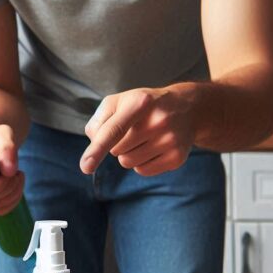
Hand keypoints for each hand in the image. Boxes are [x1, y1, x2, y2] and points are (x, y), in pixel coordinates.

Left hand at [80, 87, 196, 175]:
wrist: (186, 108)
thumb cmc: (143, 105)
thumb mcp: (120, 101)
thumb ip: (99, 121)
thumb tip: (95, 145)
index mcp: (140, 101)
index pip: (114, 130)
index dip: (97, 148)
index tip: (85, 166)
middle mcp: (158, 121)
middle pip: (116, 149)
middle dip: (117, 143)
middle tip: (134, 128)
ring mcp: (170, 140)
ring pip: (127, 162)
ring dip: (127, 153)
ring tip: (143, 137)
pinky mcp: (176, 157)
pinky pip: (142, 171)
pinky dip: (141, 162)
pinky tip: (153, 147)